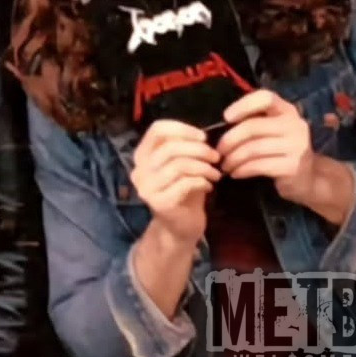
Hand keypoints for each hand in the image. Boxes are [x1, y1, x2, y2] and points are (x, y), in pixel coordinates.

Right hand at [131, 119, 220, 244]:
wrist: (179, 228)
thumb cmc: (183, 191)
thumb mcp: (182, 164)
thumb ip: (184, 148)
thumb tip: (200, 136)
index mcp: (142, 155)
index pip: (157, 130)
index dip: (182, 128)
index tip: (203, 137)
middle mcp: (139, 170)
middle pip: (170, 147)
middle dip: (199, 149)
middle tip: (216, 157)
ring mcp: (147, 188)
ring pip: (179, 165)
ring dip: (203, 167)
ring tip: (215, 173)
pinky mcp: (159, 203)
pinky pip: (185, 184)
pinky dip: (202, 181)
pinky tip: (209, 186)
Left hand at [216, 90, 314, 199]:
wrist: (307, 179)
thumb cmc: (281, 150)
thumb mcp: (273, 129)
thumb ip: (255, 121)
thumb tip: (223, 123)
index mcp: (287, 110)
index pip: (266, 98)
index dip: (243, 105)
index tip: (226, 117)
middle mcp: (295, 125)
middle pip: (253, 127)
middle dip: (230, 139)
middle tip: (218, 151)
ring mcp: (296, 146)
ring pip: (253, 148)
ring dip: (233, 158)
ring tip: (224, 165)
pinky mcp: (292, 167)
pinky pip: (259, 166)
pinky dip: (242, 169)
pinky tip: (235, 173)